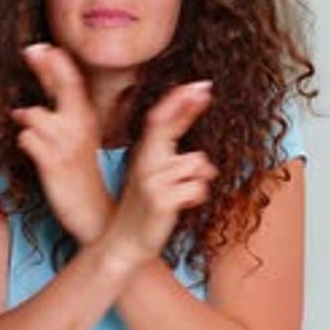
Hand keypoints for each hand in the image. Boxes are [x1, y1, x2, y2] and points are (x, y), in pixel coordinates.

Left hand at [11, 44, 112, 242]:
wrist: (92, 211)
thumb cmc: (79, 173)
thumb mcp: (76, 137)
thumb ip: (59, 112)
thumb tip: (32, 98)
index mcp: (87, 118)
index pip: (75, 80)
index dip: (57, 61)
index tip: (42, 46)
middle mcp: (80, 126)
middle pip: (63, 85)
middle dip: (46, 65)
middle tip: (31, 50)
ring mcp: (66, 144)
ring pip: (33, 114)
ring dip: (26, 120)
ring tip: (33, 131)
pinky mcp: (52, 162)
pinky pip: (26, 139)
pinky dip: (25, 142)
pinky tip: (34, 153)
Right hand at [103, 81, 218, 265]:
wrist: (124, 244)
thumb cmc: (144, 211)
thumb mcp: (155, 181)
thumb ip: (175, 165)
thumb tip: (204, 161)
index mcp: (143, 156)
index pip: (159, 120)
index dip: (177, 101)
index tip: (198, 85)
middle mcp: (145, 164)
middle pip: (168, 127)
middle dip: (188, 107)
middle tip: (206, 88)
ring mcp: (152, 182)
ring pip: (196, 164)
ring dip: (201, 178)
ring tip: (184, 194)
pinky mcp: (162, 201)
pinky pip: (198, 188)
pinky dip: (198, 196)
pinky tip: (185, 206)